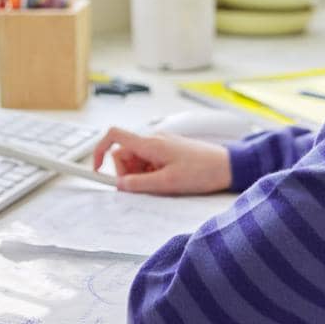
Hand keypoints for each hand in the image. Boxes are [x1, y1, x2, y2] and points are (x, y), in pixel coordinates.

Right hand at [91, 126, 232, 194]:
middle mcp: (153, 140)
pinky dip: (152, 174)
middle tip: (145, 187)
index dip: (99, 151)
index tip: (96, 169)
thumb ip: (139, 183)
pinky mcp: (169, 151)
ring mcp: (161, 145)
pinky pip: (150, 162)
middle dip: (127, 173)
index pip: (113, 136)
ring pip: (136, 161)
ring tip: (163, 184)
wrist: (228, 166)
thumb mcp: (167, 183)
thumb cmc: (203, 170)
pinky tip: (169, 181)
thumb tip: (119, 185)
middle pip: (124, 155)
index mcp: (150, 143)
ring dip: (141, 175)